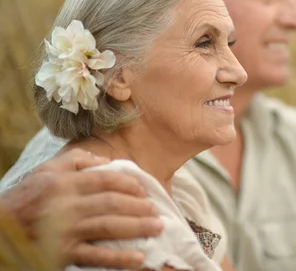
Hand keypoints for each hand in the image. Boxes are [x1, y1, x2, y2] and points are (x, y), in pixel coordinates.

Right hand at [0, 149, 162, 268]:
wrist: (0, 230)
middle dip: (139, 206)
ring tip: (156, 227)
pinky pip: (96, 256)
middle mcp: (67, 205)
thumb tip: (107, 161)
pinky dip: (119, 258)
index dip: (129, 184)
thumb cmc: (27, 198)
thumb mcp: (46, 171)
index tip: (144, 189)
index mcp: (65, 182)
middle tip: (156, 210)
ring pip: (109, 226)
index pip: (106, 179)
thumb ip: (76, 159)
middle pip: (112, 203)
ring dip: (137, 227)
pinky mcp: (63, 253)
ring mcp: (66, 231)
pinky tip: (138, 258)